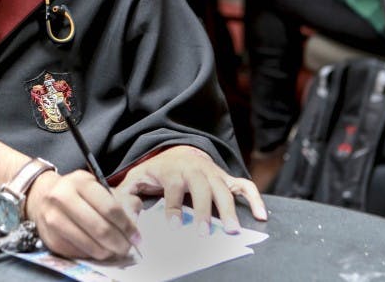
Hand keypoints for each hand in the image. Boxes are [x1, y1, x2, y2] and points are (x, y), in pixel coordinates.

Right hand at [26, 169, 141, 260]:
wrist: (40, 196)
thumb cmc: (73, 191)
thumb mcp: (93, 185)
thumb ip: (115, 199)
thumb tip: (135, 217)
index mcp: (80, 182)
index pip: (109, 207)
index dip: (127, 225)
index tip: (136, 236)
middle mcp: (63, 198)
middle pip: (100, 228)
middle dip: (119, 242)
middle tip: (128, 247)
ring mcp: (54, 219)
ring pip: (89, 244)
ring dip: (107, 251)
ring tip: (115, 250)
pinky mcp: (50, 238)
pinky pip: (78, 252)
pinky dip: (91, 254)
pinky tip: (97, 249)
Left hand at [114, 146, 266, 234]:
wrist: (177, 151)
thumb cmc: (156, 170)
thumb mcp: (137, 178)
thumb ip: (127, 195)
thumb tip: (123, 215)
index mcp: (172, 171)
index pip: (173, 189)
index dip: (173, 208)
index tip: (175, 226)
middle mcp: (195, 170)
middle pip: (201, 189)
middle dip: (204, 211)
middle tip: (204, 233)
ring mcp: (213, 173)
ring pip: (223, 189)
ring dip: (229, 210)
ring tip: (232, 231)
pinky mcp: (226, 177)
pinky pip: (244, 185)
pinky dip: (254, 198)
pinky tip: (261, 215)